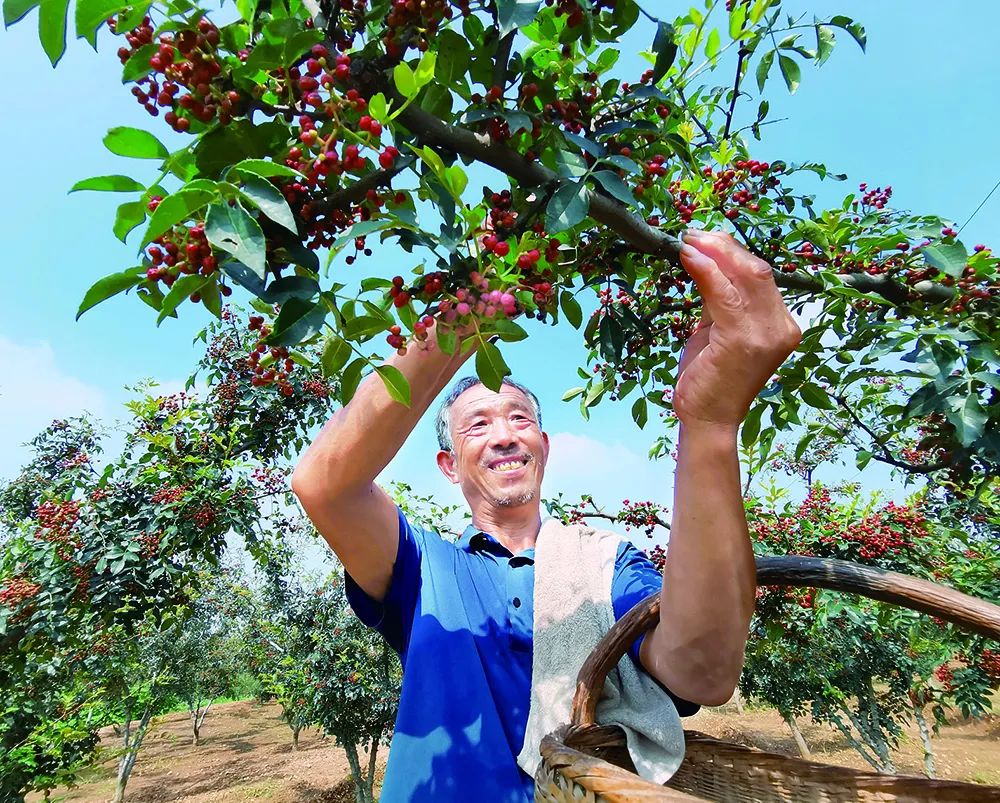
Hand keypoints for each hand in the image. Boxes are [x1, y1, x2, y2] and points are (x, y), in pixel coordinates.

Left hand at [673, 229, 800, 430]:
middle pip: (757, 270)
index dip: (732, 252)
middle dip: (723, 246)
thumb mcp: (717, 330)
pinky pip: (724, 295)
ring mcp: (767, 334)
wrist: (708, 419)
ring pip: (745, 276)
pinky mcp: (744, 340)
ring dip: (713, 254)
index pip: (759, 276)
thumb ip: (719, 300)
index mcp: (780, 324)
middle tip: (693, 234)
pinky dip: (706, 272)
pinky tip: (689, 258)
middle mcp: (782, 327)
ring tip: (688, 241)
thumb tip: (707, 263)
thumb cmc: (710, 378)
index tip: (705, 237)